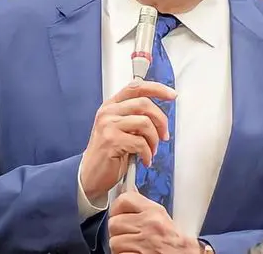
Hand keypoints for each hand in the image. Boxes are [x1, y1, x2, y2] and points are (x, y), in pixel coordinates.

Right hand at [80, 80, 175, 202]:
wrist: (90, 175)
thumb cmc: (108, 153)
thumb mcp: (120, 128)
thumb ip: (134, 116)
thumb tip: (159, 114)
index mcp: (111, 105)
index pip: (136, 87)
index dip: (157, 89)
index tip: (171, 95)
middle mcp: (108, 111)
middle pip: (144, 103)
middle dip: (161, 120)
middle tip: (164, 135)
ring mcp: (108, 125)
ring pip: (145, 123)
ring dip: (154, 140)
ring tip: (151, 150)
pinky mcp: (111, 140)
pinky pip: (140, 142)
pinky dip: (148, 153)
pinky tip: (145, 159)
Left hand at [108, 191, 200, 253]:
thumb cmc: (177, 243)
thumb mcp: (163, 219)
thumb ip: (145, 207)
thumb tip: (130, 192)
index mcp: (155, 212)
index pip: (124, 200)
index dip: (117, 208)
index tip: (117, 213)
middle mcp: (149, 225)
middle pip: (114, 223)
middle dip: (117, 231)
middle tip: (127, 236)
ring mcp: (144, 243)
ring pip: (114, 242)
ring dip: (120, 247)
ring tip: (132, 248)